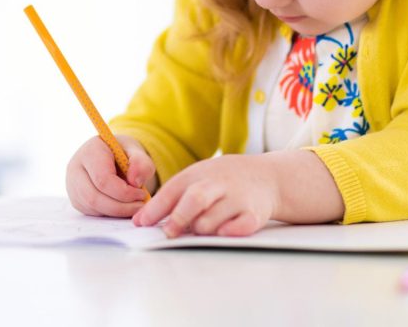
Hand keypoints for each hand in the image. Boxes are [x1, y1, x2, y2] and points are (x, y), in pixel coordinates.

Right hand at [66, 135, 156, 217]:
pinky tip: (124, 207)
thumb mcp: (137, 152)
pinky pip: (93, 213)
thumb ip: (141, 163)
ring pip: (93, 208)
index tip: (142, 194)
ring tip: (135, 206)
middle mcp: (76, 168)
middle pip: (94, 197)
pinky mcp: (77, 200)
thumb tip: (136, 182)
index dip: (124, 192)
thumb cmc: (125, 153)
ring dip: (117, 212)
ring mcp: (73, 186)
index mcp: (90, 151)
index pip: (103, 179)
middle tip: (140, 206)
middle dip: (120, 207)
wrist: (114, 156)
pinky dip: (111, 214)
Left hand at [131, 154, 278, 237]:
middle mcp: (218, 185)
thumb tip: (140, 220)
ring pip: (214, 218)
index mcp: (199, 175)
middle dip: (179, 217)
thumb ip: (172, 197)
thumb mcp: (198, 177)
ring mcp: (237, 199)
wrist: (267, 175)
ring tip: (197, 231)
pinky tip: (223, 233)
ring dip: (201, 228)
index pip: (173, 190)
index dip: (156, 208)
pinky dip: (232, 231)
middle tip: (169, 233)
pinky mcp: (255, 213)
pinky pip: (242, 226)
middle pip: (195, 200)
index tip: (141, 224)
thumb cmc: (223, 180)